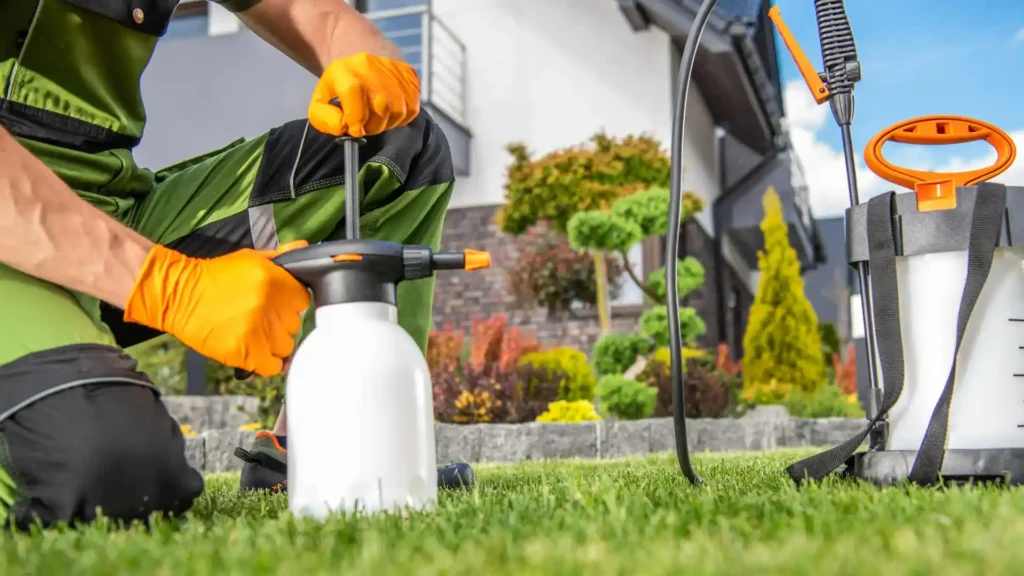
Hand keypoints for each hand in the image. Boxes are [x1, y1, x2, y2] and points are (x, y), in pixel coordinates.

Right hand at [123, 241, 311, 377]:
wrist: (178, 294)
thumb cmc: (215, 275)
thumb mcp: (250, 258)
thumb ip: (280, 257)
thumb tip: (304, 247)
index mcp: (275, 281)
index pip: (303, 301)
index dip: (290, 305)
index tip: (279, 306)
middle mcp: (271, 307)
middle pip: (295, 325)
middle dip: (281, 323)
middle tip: (263, 319)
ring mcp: (259, 332)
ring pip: (286, 346)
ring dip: (274, 344)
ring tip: (257, 336)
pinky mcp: (244, 352)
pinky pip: (272, 366)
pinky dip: (267, 363)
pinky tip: (257, 354)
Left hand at [308, 52, 419, 137]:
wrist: (359, 46)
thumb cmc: (340, 80)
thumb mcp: (321, 96)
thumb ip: (323, 117)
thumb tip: (343, 128)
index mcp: (346, 72)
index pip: (354, 96)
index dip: (355, 120)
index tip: (354, 129)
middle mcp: (373, 68)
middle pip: (381, 109)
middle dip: (373, 126)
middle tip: (366, 125)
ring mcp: (395, 71)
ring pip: (399, 111)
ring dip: (388, 122)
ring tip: (377, 117)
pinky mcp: (410, 75)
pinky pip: (412, 108)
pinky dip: (402, 116)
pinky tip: (390, 111)